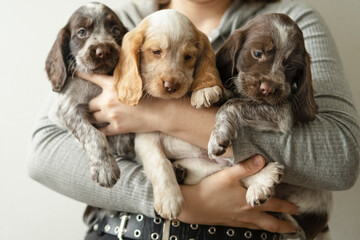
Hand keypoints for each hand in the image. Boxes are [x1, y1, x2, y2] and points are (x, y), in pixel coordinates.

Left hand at [76, 72, 156, 134]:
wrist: (160, 112)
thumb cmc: (150, 97)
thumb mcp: (134, 85)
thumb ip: (120, 85)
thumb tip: (112, 86)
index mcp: (113, 85)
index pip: (93, 78)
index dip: (82, 75)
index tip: (75, 73)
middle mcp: (108, 100)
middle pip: (90, 104)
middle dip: (90, 105)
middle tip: (89, 107)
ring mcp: (111, 114)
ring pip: (93, 117)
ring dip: (92, 117)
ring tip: (91, 118)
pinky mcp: (116, 127)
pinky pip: (101, 130)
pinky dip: (99, 129)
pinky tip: (98, 129)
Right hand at [178, 155, 297, 232]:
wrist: (194, 206)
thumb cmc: (210, 190)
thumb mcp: (228, 175)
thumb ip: (246, 167)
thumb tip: (262, 160)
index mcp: (250, 202)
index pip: (274, 205)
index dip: (287, 207)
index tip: (296, 208)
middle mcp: (247, 214)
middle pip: (271, 223)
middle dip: (284, 225)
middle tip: (293, 226)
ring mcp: (239, 220)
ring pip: (260, 228)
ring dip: (273, 229)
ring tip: (280, 229)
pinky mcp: (231, 223)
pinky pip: (249, 228)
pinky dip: (257, 229)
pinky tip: (256, 227)